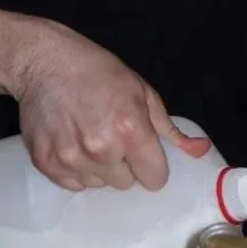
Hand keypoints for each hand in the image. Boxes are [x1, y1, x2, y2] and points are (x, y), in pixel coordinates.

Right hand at [12, 21, 209, 191]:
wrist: (45, 63)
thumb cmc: (99, 73)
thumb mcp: (142, 92)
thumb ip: (170, 129)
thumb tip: (201, 150)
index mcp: (131, 130)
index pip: (155, 178)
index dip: (152, 165)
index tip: (144, 152)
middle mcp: (102, 150)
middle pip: (126, 183)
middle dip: (125, 164)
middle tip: (111, 135)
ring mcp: (71, 159)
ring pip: (100, 184)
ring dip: (99, 167)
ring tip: (88, 136)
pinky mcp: (46, 164)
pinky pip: (74, 185)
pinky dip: (76, 169)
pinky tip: (72, 142)